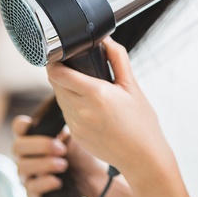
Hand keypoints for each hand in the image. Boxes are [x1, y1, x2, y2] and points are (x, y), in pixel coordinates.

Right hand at [12, 115, 138, 196]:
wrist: (95, 175)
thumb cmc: (84, 148)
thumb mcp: (78, 129)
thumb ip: (70, 114)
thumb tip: (75, 90)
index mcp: (37, 135)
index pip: (19, 127)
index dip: (22, 125)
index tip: (33, 124)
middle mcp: (29, 154)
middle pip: (18, 147)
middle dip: (39, 145)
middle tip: (61, 146)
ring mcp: (30, 173)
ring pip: (22, 167)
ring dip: (43, 164)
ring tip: (63, 163)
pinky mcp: (36, 191)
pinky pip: (31, 189)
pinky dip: (44, 183)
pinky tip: (58, 180)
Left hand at [46, 37, 174, 179]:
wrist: (142, 156)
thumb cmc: (141, 122)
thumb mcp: (133, 86)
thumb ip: (118, 59)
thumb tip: (107, 40)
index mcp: (96, 95)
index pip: (59, 74)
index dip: (55, 62)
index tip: (60, 55)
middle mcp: (81, 110)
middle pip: (55, 84)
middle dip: (61, 73)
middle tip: (76, 67)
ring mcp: (76, 125)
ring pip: (60, 99)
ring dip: (66, 89)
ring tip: (85, 86)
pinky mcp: (75, 135)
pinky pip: (66, 113)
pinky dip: (72, 104)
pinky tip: (90, 105)